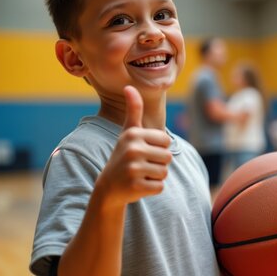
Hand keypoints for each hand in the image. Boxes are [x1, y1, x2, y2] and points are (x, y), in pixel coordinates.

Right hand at [95, 86, 172, 209]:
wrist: (108, 186)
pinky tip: (138, 185)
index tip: (143, 151)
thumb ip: (134, 110)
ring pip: (164, 172)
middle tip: (141, 165)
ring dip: (156, 176)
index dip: (159, 148)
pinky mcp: (135, 186)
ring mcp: (133, 169)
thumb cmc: (124, 155)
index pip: (166, 141)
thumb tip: (129, 86)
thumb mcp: (128, 132)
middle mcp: (132, 149)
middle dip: (158, 163)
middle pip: (168, 157)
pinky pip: (159, 186)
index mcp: (133, 134)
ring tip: (140, 174)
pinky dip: (152, 188)